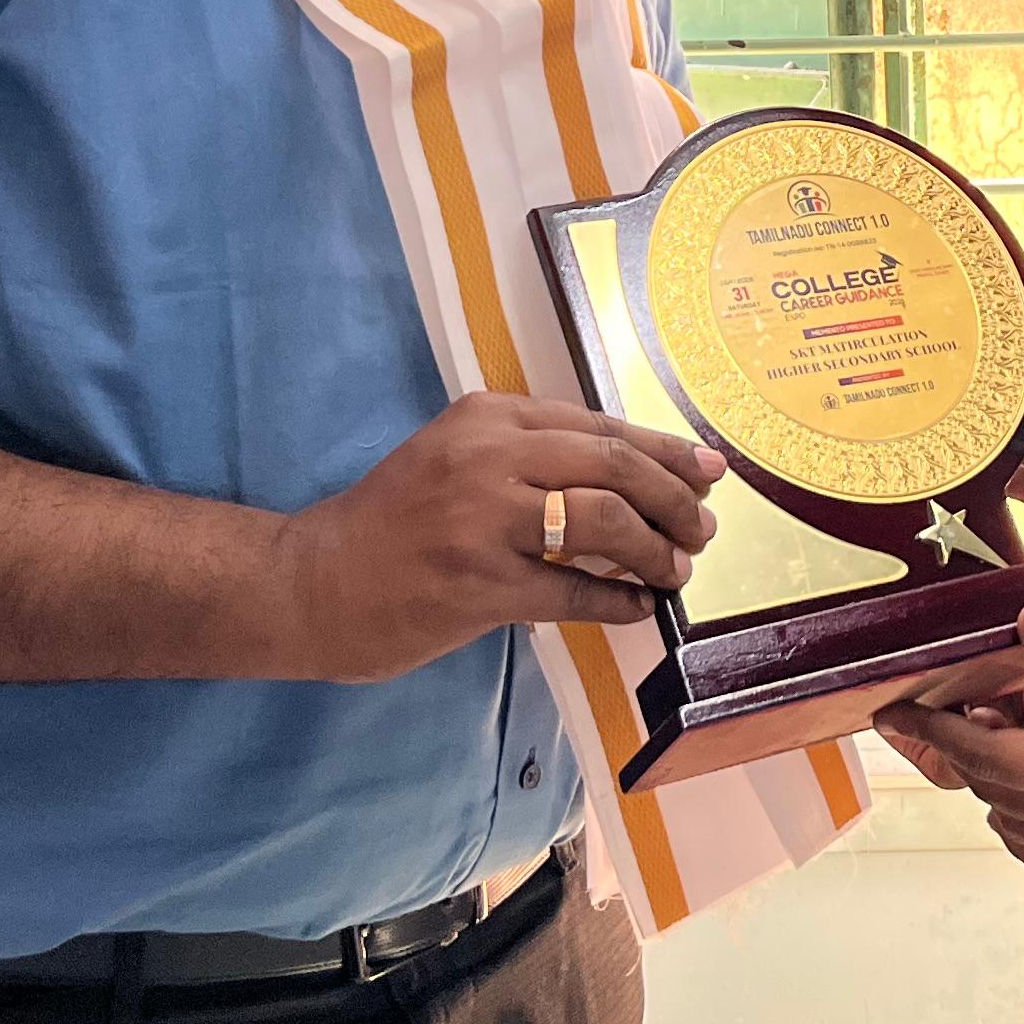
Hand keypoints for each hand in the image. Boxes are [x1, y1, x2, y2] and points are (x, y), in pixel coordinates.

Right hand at [268, 392, 724, 683]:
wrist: (314, 581)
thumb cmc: (395, 522)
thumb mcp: (459, 458)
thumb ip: (534, 457)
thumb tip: (637, 476)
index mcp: (488, 416)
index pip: (599, 426)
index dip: (665, 450)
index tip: (710, 470)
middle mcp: (488, 456)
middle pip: (613, 467)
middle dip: (674, 499)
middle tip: (705, 528)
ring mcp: (482, 520)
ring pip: (602, 524)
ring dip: (655, 551)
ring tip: (677, 570)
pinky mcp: (478, 584)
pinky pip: (573, 592)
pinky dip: (618, 601)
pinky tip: (639, 607)